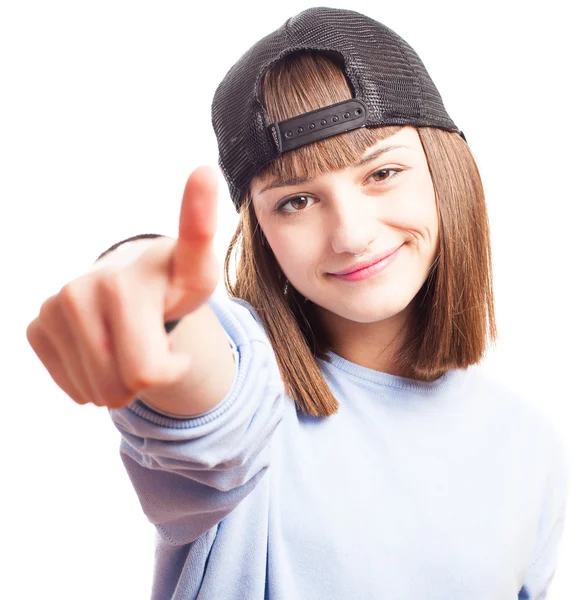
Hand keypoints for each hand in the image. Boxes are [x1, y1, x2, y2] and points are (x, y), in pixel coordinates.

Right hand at [26, 166, 219, 408]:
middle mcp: (90, 286)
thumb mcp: (197, 276)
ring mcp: (56, 305)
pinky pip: (74, 387)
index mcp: (140, 274)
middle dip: (152, 377)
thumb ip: (204, 246)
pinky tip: (104, 352)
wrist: (125, 290)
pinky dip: (95, 384)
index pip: (176, 252)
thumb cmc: (168, 287)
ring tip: (130, 348)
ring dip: (124, 385)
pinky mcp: (37, 325)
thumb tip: (204, 169)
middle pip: (134, 378)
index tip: (205, 171)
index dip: (195, 212)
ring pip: (101, 392)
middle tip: (155, 348)